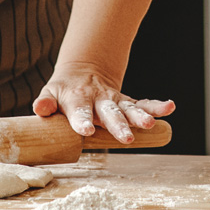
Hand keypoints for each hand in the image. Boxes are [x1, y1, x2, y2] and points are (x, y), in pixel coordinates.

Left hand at [33, 60, 173, 143]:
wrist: (82, 71)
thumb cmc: (63, 90)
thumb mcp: (51, 92)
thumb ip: (46, 101)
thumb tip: (39, 108)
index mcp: (77, 99)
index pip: (79, 111)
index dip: (82, 120)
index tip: (85, 131)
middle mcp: (98, 100)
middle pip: (109, 113)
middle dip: (118, 125)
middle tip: (127, 138)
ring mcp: (114, 101)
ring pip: (128, 109)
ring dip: (140, 116)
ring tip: (150, 124)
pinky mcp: (126, 103)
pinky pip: (143, 104)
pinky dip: (157, 106)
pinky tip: (170, 107)